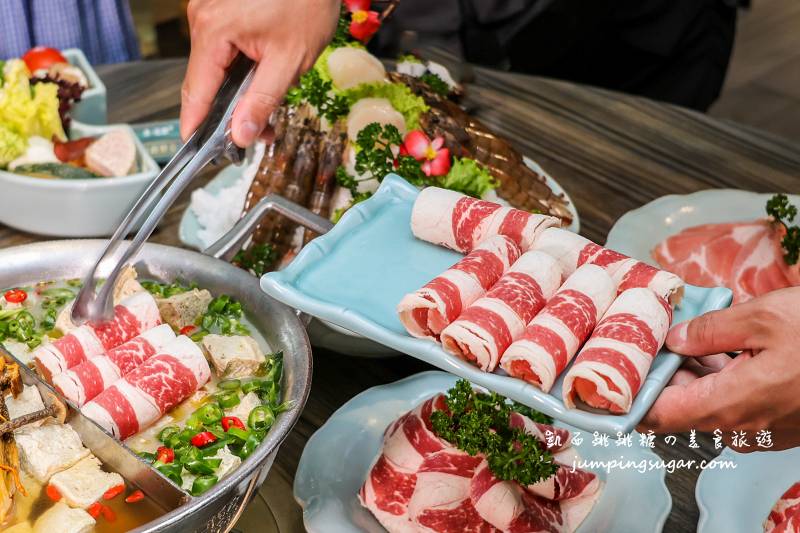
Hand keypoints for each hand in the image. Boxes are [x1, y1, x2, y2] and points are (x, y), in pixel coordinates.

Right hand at [180, 0, 339, 146]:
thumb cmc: (306, 2)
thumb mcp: (290, 60)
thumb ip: (263, 100)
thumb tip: (241, 134)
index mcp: (213, 30)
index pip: (197, 90)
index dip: (196, 124)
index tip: (196, 149)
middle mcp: (202, 17)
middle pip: (206, 80)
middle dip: (232, 110)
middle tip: (261, 133)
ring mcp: (209, 10)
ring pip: (217, 65)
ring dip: (241, 88)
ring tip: (274, 98)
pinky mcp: (220, 7)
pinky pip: (224, 47)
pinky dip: (242, 66)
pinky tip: (266, 71)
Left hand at [639, 287, 799, 451]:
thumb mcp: (763, 319)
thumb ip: (710, 331)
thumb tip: (675, 339)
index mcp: (729, 405)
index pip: (658, 415)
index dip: (630, 397)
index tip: (612, 376)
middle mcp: (742, 427)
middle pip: (680, 406)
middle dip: (662, 374)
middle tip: (647, 340)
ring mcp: (763, 430)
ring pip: (708, 404)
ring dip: (692, 375)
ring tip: (682, 338)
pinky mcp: (778, 424)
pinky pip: (735, 405)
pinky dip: (720, 381)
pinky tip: (719, 351)